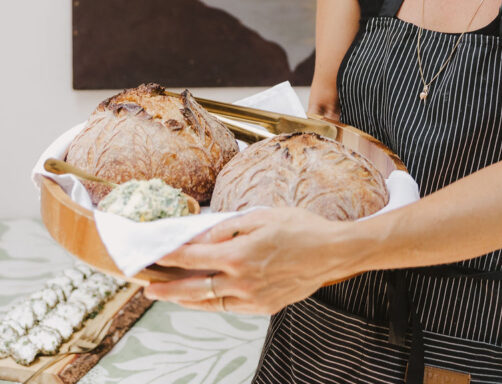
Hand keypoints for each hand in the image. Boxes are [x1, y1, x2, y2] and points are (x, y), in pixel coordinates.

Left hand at [143, 206, 341, 314]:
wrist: (331, 252)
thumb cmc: (300, 227)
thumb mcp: (261, 216)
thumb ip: (228, 228)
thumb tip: (202, 239)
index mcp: (240, 255)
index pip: (194, 258)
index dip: (170, 257)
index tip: (152, 255)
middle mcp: (242, 282)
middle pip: (194, 289)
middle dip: (167, 288)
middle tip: (147, 287)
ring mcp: (253, 299)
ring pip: (210, 303)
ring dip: (186, 300)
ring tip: (168, 295)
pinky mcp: (264, 307)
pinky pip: (229, 308)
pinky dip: (212, 304)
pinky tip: (203, 298)